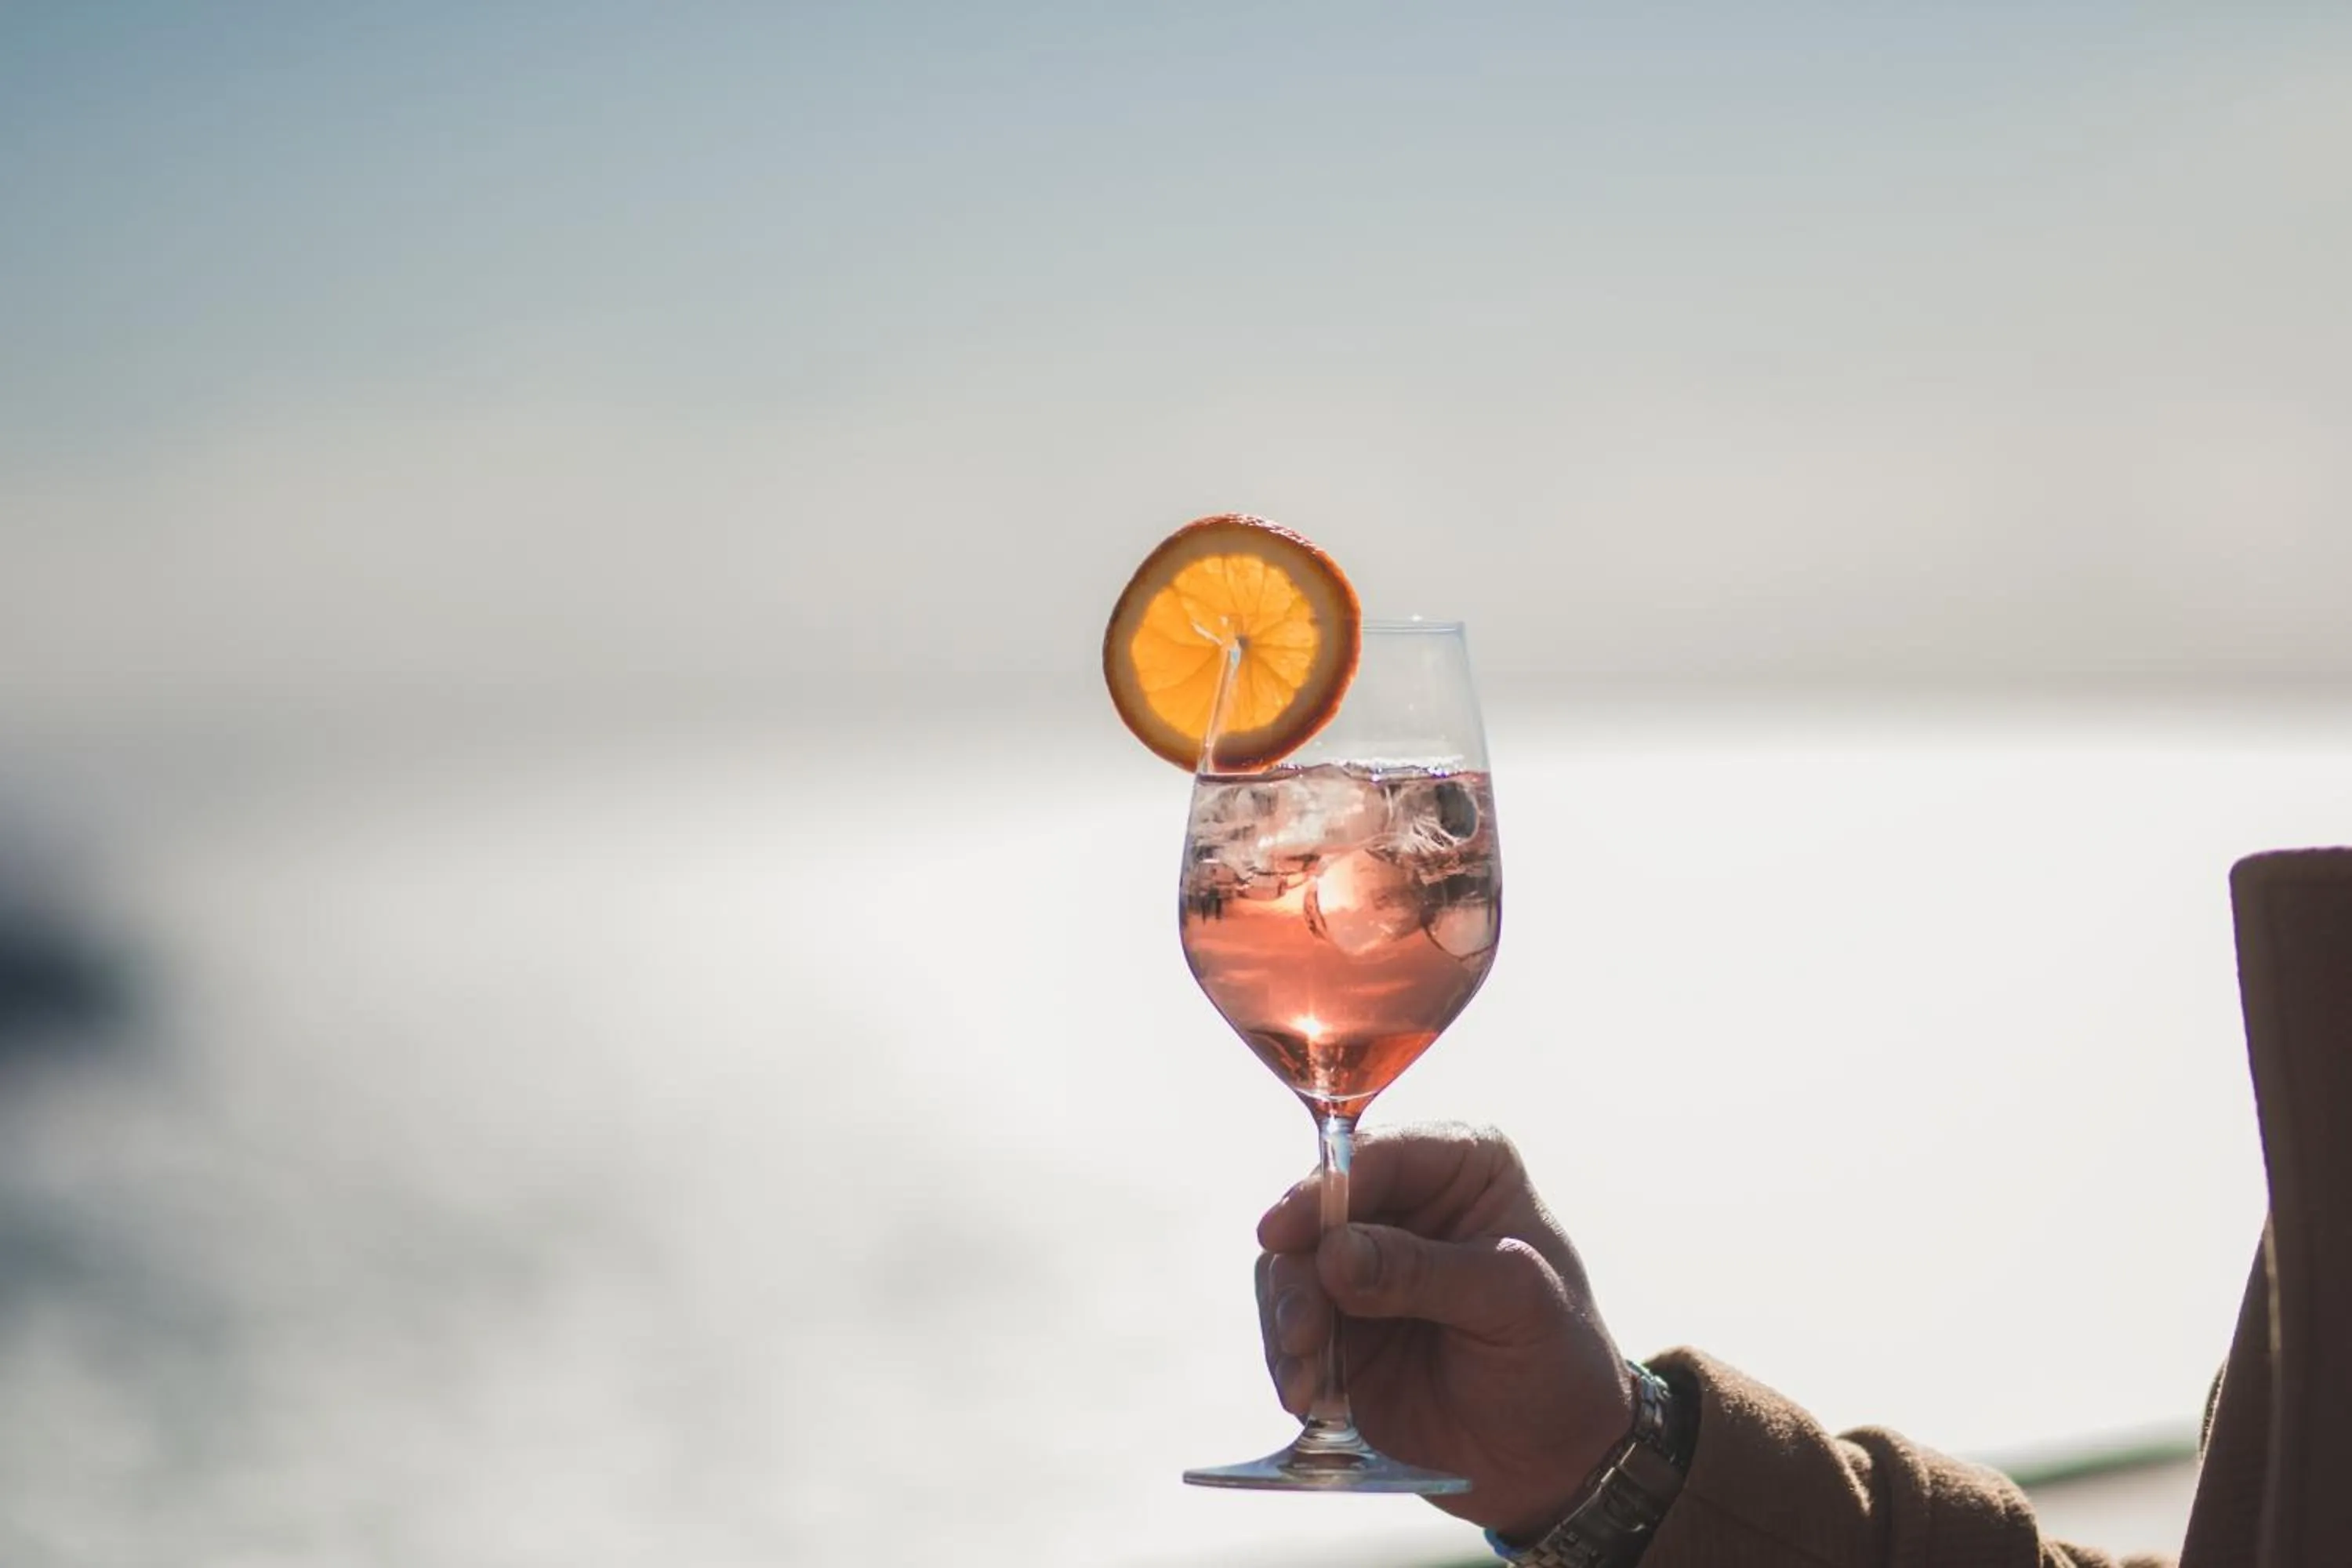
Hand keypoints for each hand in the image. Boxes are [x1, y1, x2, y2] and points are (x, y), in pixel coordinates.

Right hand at [1255, 1122, 1633, 1543]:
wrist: (1554, 1455)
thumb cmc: (1558, 1357)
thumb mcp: (1514, 1303)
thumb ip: (1425, 1271)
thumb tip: (1333, 1252)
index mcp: (1460, 1169)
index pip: (1378, 1155)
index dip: (1324, 1188)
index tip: (1283, 1231)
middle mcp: (1402, 1205)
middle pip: (1317, 1210)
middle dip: (1299, 1270)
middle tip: (1301, 1331)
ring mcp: (1363, 1267)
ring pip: (1290, 1268)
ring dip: (1288, 1320)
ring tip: (1307, 1380)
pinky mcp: (1337, 1327)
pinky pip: (1287, 1326)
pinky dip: (1289, 1362)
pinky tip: (1307, 1397)